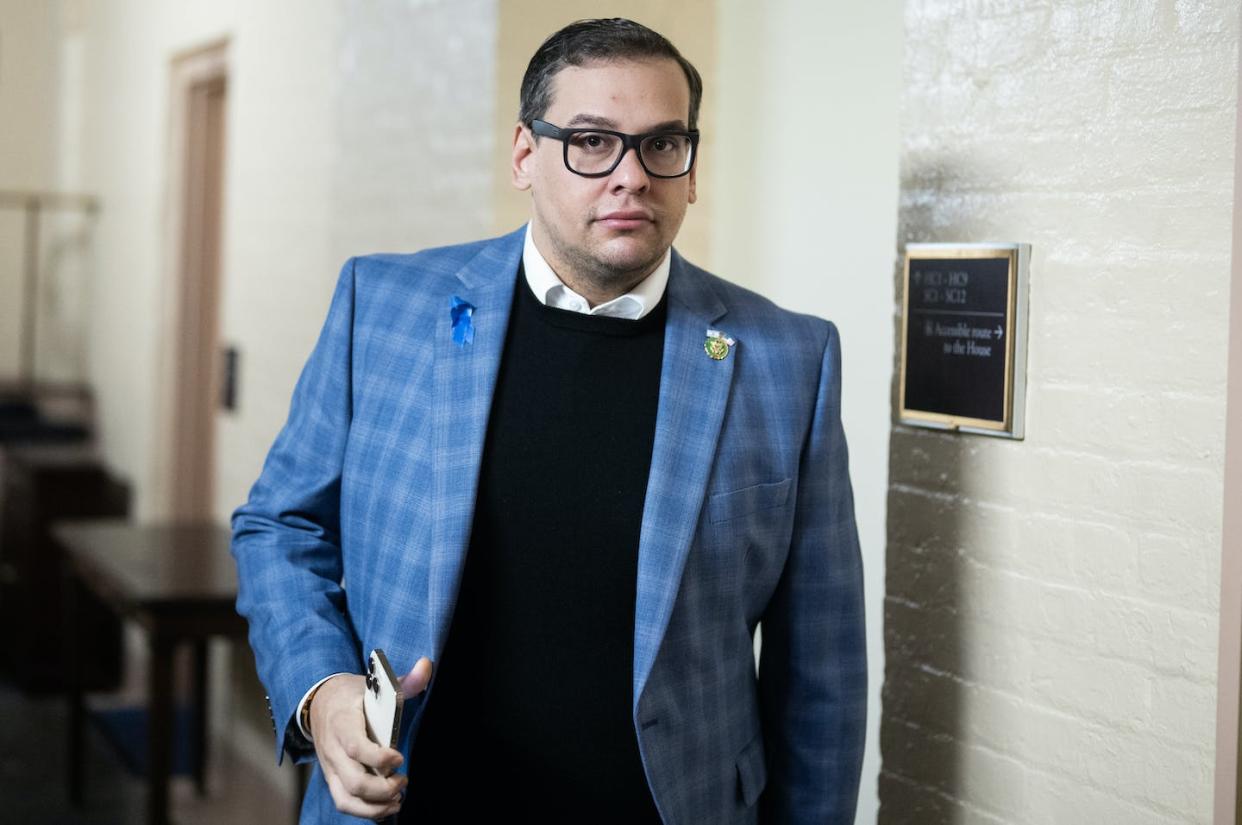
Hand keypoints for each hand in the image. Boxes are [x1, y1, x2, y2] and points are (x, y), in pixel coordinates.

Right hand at [310, 657, 433, 819]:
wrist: (319, 702)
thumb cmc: (352, 695)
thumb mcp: (374, 684)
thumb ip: (402, 682)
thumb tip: (426, 666)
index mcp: (342, 723)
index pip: (355, 747)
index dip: (379, 758)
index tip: (399, 757)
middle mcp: (333, 750)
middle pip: (353, 781)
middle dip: (382, 788)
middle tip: (403, 780)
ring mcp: (330, 767)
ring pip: (346, 799)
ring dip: (375, 806)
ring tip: (398, 798)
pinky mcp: (333, 778)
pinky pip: (345, 802)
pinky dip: (366, 811)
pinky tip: (388, 804)